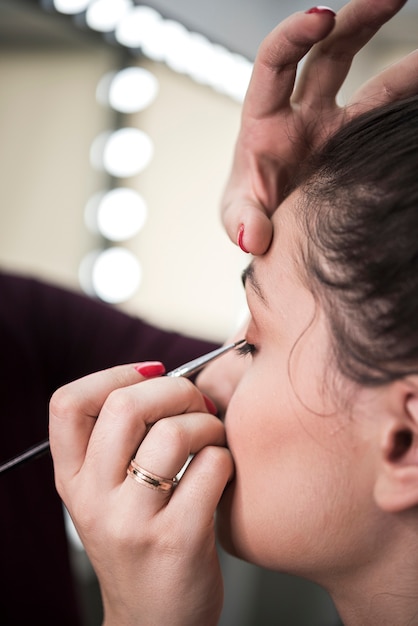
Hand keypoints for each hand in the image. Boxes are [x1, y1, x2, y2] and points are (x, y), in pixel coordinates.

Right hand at [49, 364, 232, 625]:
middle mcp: (94, 499)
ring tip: (213, 438)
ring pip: (175, 432)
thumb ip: (118, 442)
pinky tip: (222, 472)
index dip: (112, 375)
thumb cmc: (139, 542)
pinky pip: (211, 466)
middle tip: (195, 402)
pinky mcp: (178, 539)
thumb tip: (163, 377)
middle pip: (125, 406)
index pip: (68, 404)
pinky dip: (226, 457)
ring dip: (208, 423)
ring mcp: (133, 522)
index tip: (150, 375)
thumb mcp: (106, 495)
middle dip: (175, 389)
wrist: (154, 622)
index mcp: (73, 480)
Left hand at [222, 0, 417, 254]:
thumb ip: (241, 221)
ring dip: (405, 63)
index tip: (322, 17)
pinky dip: (410, 102)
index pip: (276, 61)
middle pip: (331, 53)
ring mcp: (336, 129)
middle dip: (359, 18)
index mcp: (266, 119)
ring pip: (373, 81)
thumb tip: (252, 236)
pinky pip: (390, 117)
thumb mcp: (237, 218)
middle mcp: (305, 114)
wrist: (277, 234)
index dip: (295, 35)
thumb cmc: (250, 217)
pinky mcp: (360, 147)